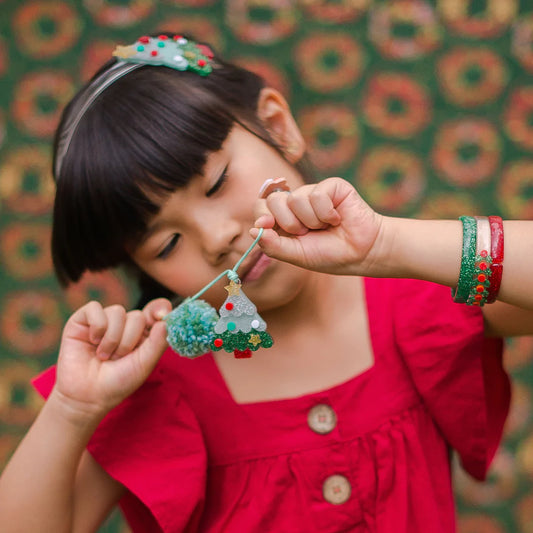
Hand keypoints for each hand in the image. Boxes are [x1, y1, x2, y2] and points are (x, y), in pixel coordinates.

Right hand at [52, 298, 171, 418]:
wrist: (86, 397)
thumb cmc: (118, 382)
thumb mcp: (144, 364)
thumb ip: (157, 343)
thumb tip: (166, 321)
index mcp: (143, 333)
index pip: (156, 310)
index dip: (160, 308)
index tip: (162, 316)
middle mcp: (125, 324)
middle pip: (137, 316)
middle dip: (129, 340)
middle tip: (118, 358)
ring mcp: (104, 320)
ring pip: (117, 312)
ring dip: (112, 338)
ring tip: (104, 356)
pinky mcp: (82, 320)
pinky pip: (95, 308)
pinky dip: (97, 326)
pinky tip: (92, 341)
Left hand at [251, 177, 383, 275]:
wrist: (361, 252)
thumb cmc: (330, 255)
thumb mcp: (297, 255)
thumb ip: (273, 245)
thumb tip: (253, 231)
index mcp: (284, 219)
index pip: (261, 207)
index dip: (261, 215)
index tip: (265, 226)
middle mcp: (296, 203)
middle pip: (274, 200)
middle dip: (289, 223)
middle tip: (306, 233)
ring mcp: (313, 193)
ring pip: (295, 199)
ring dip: (311, 221)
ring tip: (326, 227)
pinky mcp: (331, 186)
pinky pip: (316, 195)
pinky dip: (326, 213)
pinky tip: (337, 219)